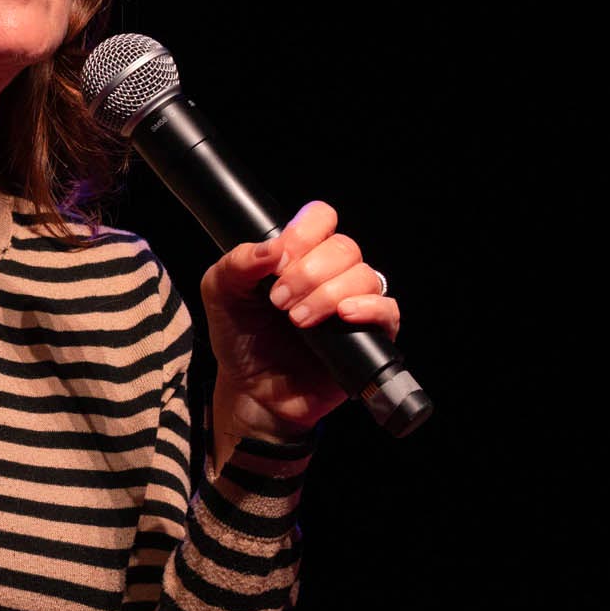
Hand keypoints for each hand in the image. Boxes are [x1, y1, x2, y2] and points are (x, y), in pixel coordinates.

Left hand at [195, 200, 401, 461]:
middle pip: (344, 247)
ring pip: (365, 275)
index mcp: (301, 255)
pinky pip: (388, 309)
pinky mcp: (371, 334)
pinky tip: (343, 316)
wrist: (252, 392)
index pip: (321, 218)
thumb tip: (272, 247)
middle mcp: (332, 273)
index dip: (303, 233)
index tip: (278, 262)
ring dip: (328, 294)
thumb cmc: (240, 340)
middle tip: (279, 302)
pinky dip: (368, 308)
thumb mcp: (221, 295)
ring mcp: (354, 302)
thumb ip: (236, 264)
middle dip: (308, 272)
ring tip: (297, 320)